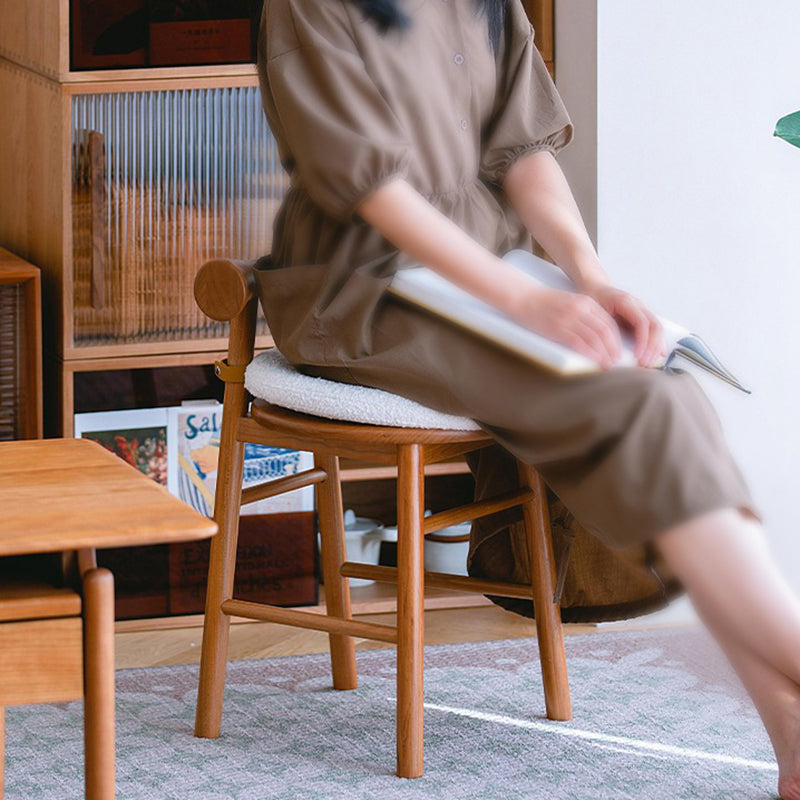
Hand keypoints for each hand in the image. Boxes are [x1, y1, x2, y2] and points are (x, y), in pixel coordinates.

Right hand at [508, 285, 623, 368]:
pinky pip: (579, 342)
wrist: (523, 296)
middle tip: (616, 361)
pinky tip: (595, 360)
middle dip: (614, 348)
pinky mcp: (558, 328)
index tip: (618, 351)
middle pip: (605, 331)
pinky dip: (591, 353)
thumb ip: (583, 314)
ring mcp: (569, 318)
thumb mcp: (569, 302)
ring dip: (604, 353)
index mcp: (586, 302)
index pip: (608, 322)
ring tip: (607, 364)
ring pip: (595, 338)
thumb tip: (595, 333)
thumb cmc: (543, 302)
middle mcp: (581, 309)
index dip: (616, 339)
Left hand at [581, 282, 664, 366]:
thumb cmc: (594, 297)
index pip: (642, 323)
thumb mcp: (594, 309)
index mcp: (626, 301)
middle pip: (654, 326)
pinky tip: (657, 354)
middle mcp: (638, 305)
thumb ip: (603, 323)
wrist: (595, 287)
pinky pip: (654, 329)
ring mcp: (642, 310)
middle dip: (652, 346)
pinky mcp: (641, 316)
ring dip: (656, 347)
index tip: (638, 355)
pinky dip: (657, 342)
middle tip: (645, 362)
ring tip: (649, 362)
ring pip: (657, 328)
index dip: (642, 341)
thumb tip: (608, 345)